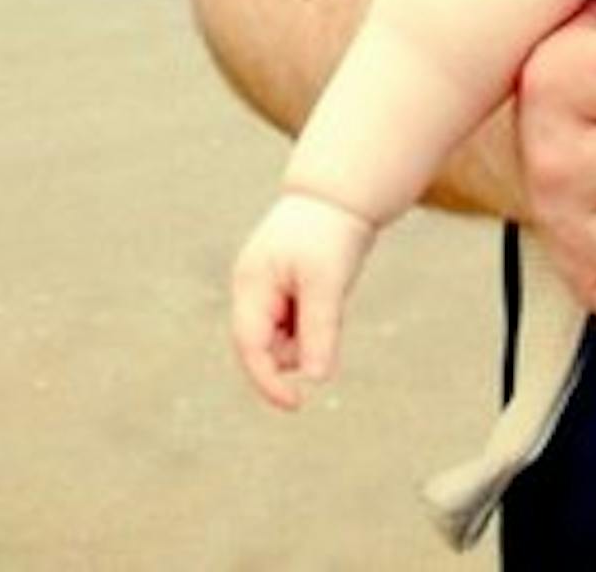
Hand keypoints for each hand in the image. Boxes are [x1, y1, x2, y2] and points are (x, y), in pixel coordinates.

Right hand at [230, 192, 377, 408]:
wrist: (345, 192)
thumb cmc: (332, 230)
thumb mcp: (328, 281)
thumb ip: (320, 329)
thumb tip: (318, 377)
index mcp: (251, 286)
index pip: (251, 348)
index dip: (269, 382)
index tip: (297, 404)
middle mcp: (254, 291)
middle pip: (268, 347)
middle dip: (298, 345)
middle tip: (328, 303)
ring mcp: (269, 290)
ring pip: (287, 337)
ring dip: (310, 330)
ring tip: (331, 285)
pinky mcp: (289, 290)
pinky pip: (301, 321)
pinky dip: (317, 318)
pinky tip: (331, 286)